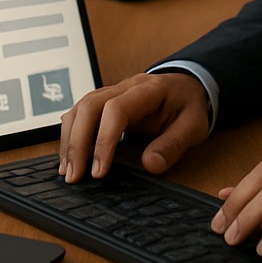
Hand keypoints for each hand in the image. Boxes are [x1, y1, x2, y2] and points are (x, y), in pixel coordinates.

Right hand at [58, 72, 210, 181]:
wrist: (187, 86)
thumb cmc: (188, 105)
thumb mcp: (194, 125)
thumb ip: (174, 144)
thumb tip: (150, 164)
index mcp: (148, 90)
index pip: (116, 109)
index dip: (104, 140)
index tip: (99, 171)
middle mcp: (125, 87)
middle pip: (89, 106)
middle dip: (78, 142)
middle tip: (74, 176)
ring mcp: (112, 91)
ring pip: (80, 108)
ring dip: (70, 139)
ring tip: (67, 170)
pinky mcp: (105, 101)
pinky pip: (80, 112)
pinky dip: (71, 133)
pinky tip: (69, 155)